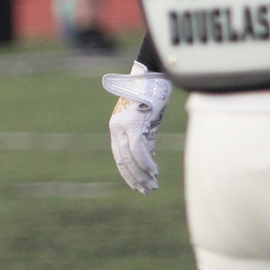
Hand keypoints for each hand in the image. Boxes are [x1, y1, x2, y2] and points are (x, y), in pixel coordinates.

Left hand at [102, 65, 171, 193]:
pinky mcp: (133, 123)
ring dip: (142, 174)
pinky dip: (145, 162)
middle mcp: (116, 128)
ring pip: (129, 157)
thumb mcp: (147, 124)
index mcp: (116, 128)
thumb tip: (149, 161)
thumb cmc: (152, 98)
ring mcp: (122, 125)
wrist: (153, 77)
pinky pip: (137, 149)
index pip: (119, 157)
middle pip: (122, 160)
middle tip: (146, 191)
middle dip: (134, 178)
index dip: (128, 173)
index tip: (138, 186)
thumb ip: (146, 142)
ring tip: (152, 185)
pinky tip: (154, 172)